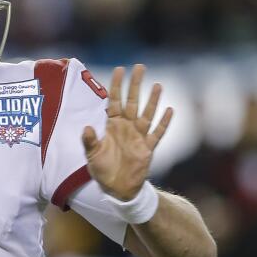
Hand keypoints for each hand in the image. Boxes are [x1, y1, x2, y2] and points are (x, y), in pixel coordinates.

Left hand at [81, 64, 172, 200]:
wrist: (117, 189)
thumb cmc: (102, 171)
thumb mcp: (92, 156)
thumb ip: (90, 141)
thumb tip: (87, 127)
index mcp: (112, 126)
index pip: (114, 101)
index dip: (117, 86)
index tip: (120, 69)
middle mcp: (126, 127)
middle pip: (132, 101)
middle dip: (136, 85)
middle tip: (140, 67)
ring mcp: (138, 137)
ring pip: (147, 114)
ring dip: (152, 100)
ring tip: (158, 85)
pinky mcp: (148, 148)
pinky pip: (157, 133)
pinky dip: (163, 123)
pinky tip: (170, 110)